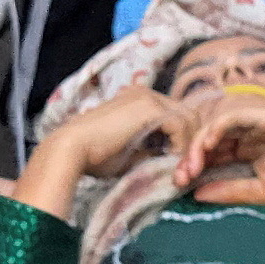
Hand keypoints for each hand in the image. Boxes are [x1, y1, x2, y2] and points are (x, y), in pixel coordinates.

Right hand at [15, 87, 176, 216]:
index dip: (183, 141)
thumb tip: (170, 160)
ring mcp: (147, 97)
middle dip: (192, 142)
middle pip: (187, 114)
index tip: (180, 166)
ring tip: (181, 170)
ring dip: (189, 146)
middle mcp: (145, 93)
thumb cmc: (93, 156)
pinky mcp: (149, 107)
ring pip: (188, 119)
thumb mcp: (129, 154)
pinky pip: (181, 125)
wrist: (72, 150)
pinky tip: (173, 163)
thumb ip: (150, 152)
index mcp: (138, 101)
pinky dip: (182, 145)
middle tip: (186, 169)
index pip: (176, 116)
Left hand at [182, 95, 264, 207]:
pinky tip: (208, 145)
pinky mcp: (264, 116)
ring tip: (192, 164)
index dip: (193, 166)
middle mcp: (246, 134)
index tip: (180, 184)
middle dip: (190, 156)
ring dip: (199, 143)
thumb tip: (197, 194)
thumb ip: (230, 191)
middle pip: (208, 138)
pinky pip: (234, 116)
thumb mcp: (261, 192)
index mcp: (245, 149)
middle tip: (181, 177)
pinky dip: (217, 127)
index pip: (210, 154)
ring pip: (215, 124)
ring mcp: (255, 123)